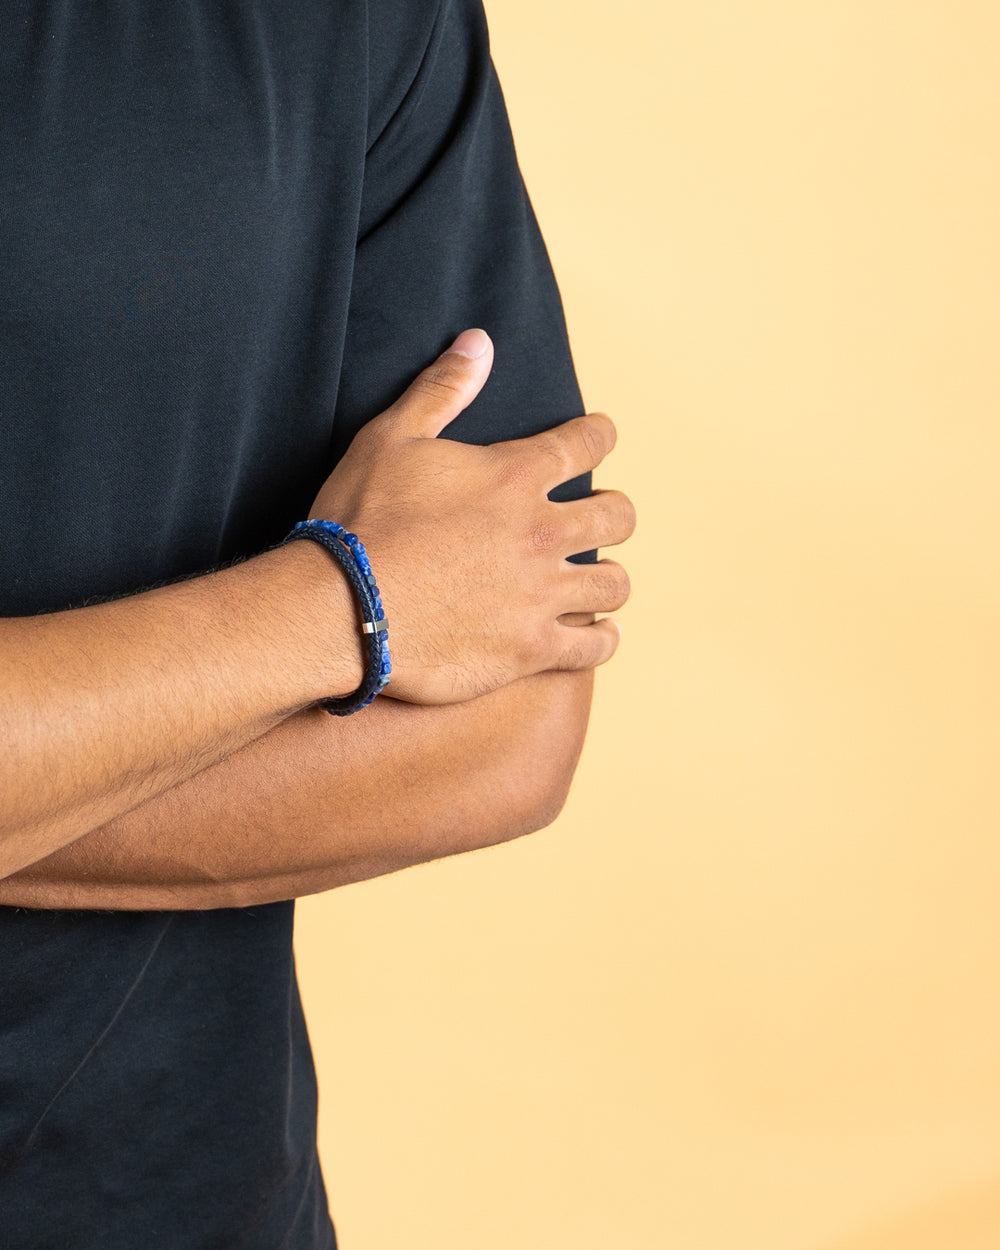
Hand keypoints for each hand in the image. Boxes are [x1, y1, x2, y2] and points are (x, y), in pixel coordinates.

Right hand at [309, 329, 633, 704]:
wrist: (341, 608)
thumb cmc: (359, 520)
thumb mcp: (390, 437)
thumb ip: (442, 389)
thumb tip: (479, 341)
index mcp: (515, 477)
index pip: (587, 443)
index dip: (599, 435)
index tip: (600, 436)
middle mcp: (541, 533)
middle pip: (618, 517)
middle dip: (614, 513)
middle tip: (599, 517)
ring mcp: (541, 595)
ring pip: (615, 585)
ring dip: (609, 579)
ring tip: (596, 581)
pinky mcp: (530, 649)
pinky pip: (595, 647)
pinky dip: (601, 639)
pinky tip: (596, 634)